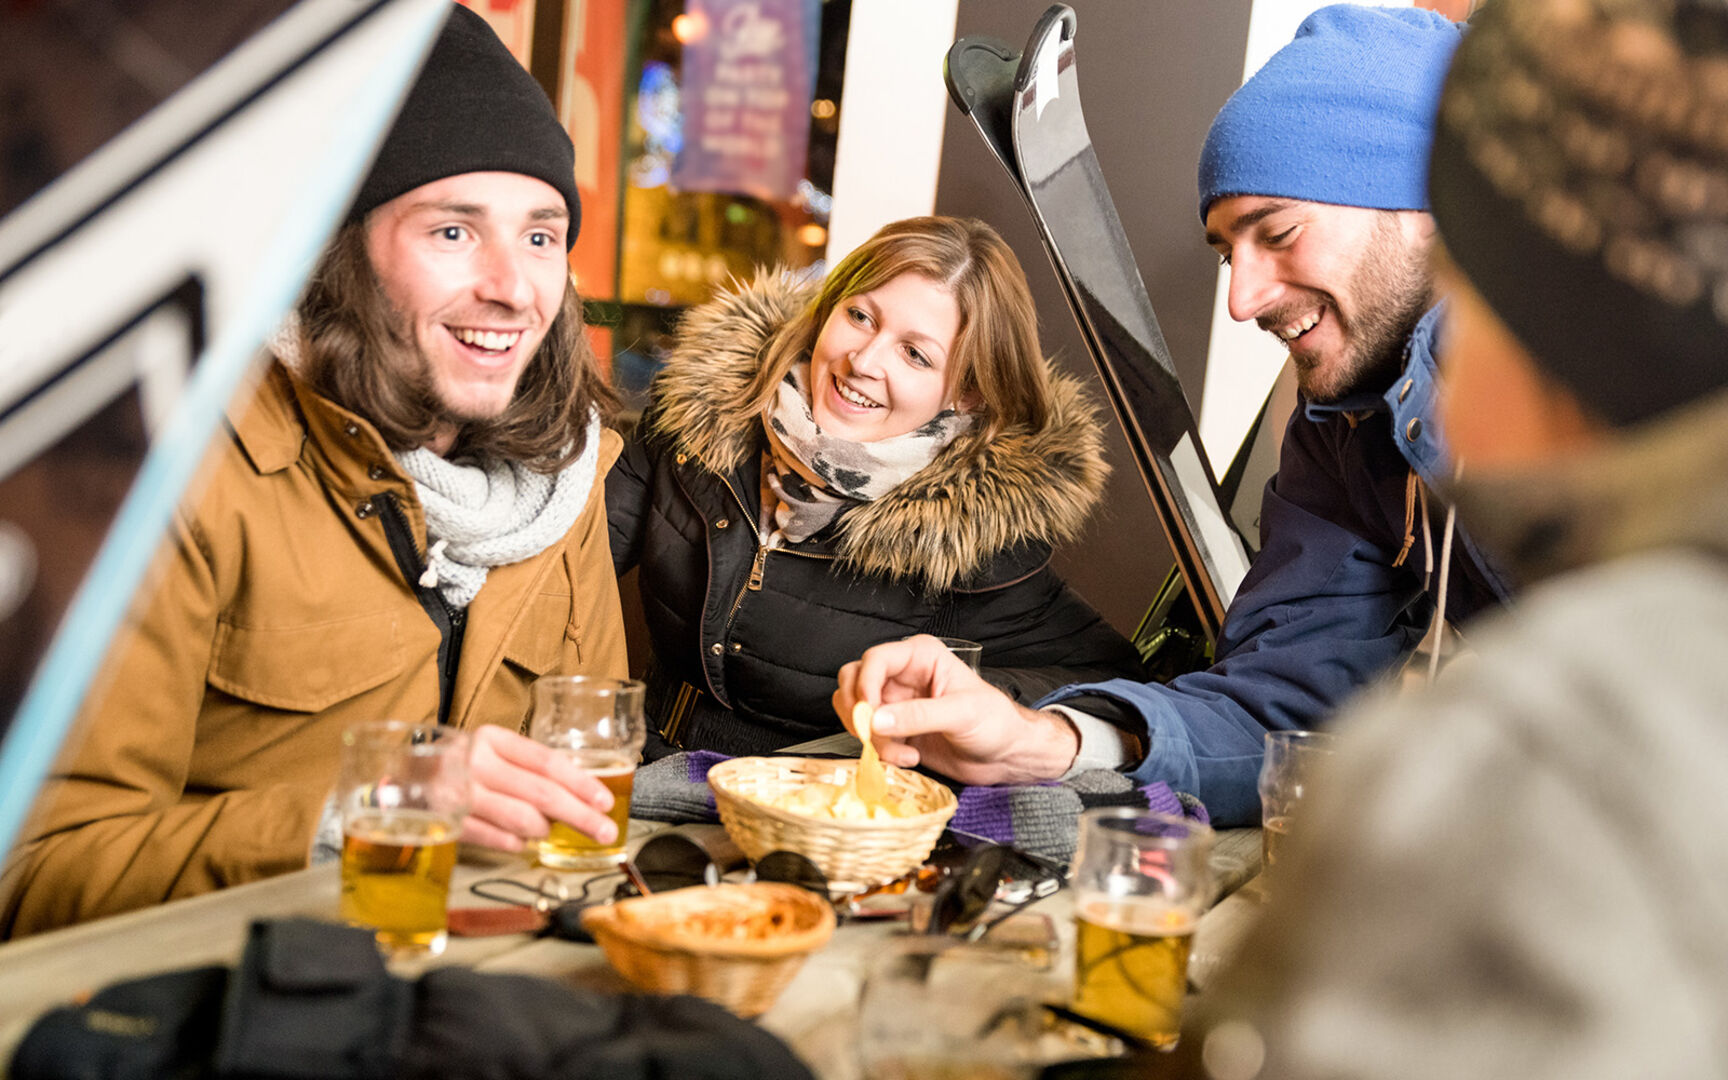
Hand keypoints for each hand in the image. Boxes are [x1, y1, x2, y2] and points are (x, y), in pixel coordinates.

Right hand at [461, 724, 617, 851]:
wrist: (402, 777)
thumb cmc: (460, 764)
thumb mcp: (492, 752)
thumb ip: (527, 768)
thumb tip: (578, 796)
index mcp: (493, 739)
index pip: (547, 761)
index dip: (580, 783)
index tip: (604, 801)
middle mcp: (476, 763)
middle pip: (541, 793)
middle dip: (580, 815)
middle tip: (605, 831)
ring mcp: (459, 794)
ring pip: (520, 819)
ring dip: (544, 829)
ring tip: (549, 831)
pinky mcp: (446, 822)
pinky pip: (493, 838)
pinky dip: (514, 842)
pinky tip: (523, 842)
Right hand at [833, 635, 1079, 785]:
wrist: (1006, 756)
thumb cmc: (995, 723)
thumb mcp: (962, 713)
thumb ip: (919, 715)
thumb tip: (876, 720)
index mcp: (921, 657)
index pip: (875, 659)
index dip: (865, 683)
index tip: (869, 711)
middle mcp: (903, 676)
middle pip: (854, 682)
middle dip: (860, 712)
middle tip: (874, 735)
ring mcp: (896, 703)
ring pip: (855, 712)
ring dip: (870, 737)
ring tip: (901, 753)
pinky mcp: (895, 730)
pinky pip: (867, 736)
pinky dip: (879, 751)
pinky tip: (909, 758)